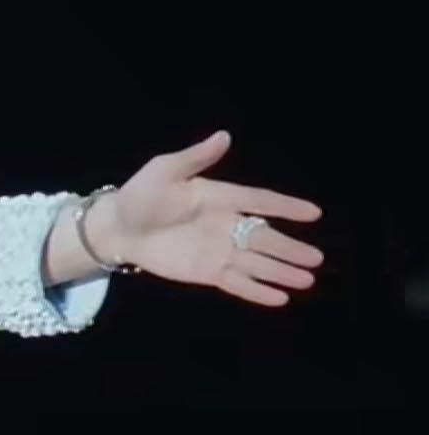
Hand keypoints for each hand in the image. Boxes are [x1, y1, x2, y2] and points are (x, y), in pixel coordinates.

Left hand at [99, 130, 324, 305]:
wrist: (116, 228)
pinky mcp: (206, 271)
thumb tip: (224, 135)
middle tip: (317, 259)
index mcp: (220, 198)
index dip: (286, 207)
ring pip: (256, 263)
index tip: (314, 213)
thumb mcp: (164, 171)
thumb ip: (195, 157)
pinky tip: (280, 298)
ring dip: (281, 272)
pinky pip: (236, 282)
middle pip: (265, 239)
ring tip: (308, 280)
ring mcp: (218, 251)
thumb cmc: (140, 195)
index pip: (260, 202)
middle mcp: (226, 225)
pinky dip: (257, 291)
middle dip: (291, 249)